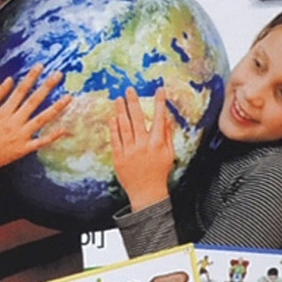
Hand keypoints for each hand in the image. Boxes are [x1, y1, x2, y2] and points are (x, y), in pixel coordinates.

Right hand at [0, 66, 67, 173]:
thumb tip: (10, 79)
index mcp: (4, 111)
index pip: (20, 90)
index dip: (31, 77)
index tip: (40, 66)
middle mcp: (14, 122)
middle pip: (33, 101)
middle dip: (47, 87)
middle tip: (59, 75)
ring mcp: (21, 135)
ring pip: (41, 119)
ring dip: (56, 108)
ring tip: (69, 97)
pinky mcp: (24, 148)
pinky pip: (41, 142)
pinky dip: (52, 136)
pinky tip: (64, 129)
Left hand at [109, 86, 175, 210]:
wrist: (147, 192)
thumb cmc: (159, 172)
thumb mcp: (169, 154)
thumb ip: (167, 135)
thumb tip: (166, 118)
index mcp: (157, 143)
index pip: (159, 118)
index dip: (160, 102)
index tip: (160, 89)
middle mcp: (143, 145)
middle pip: (137, 118)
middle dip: (134, 101)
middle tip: (130, 89)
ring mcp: (129, 150)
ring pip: (124, 126)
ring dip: (121, 110)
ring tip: (118, 99)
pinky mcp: (118, 157)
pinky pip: (114, 139)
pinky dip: (113, 127)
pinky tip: (112, 117)